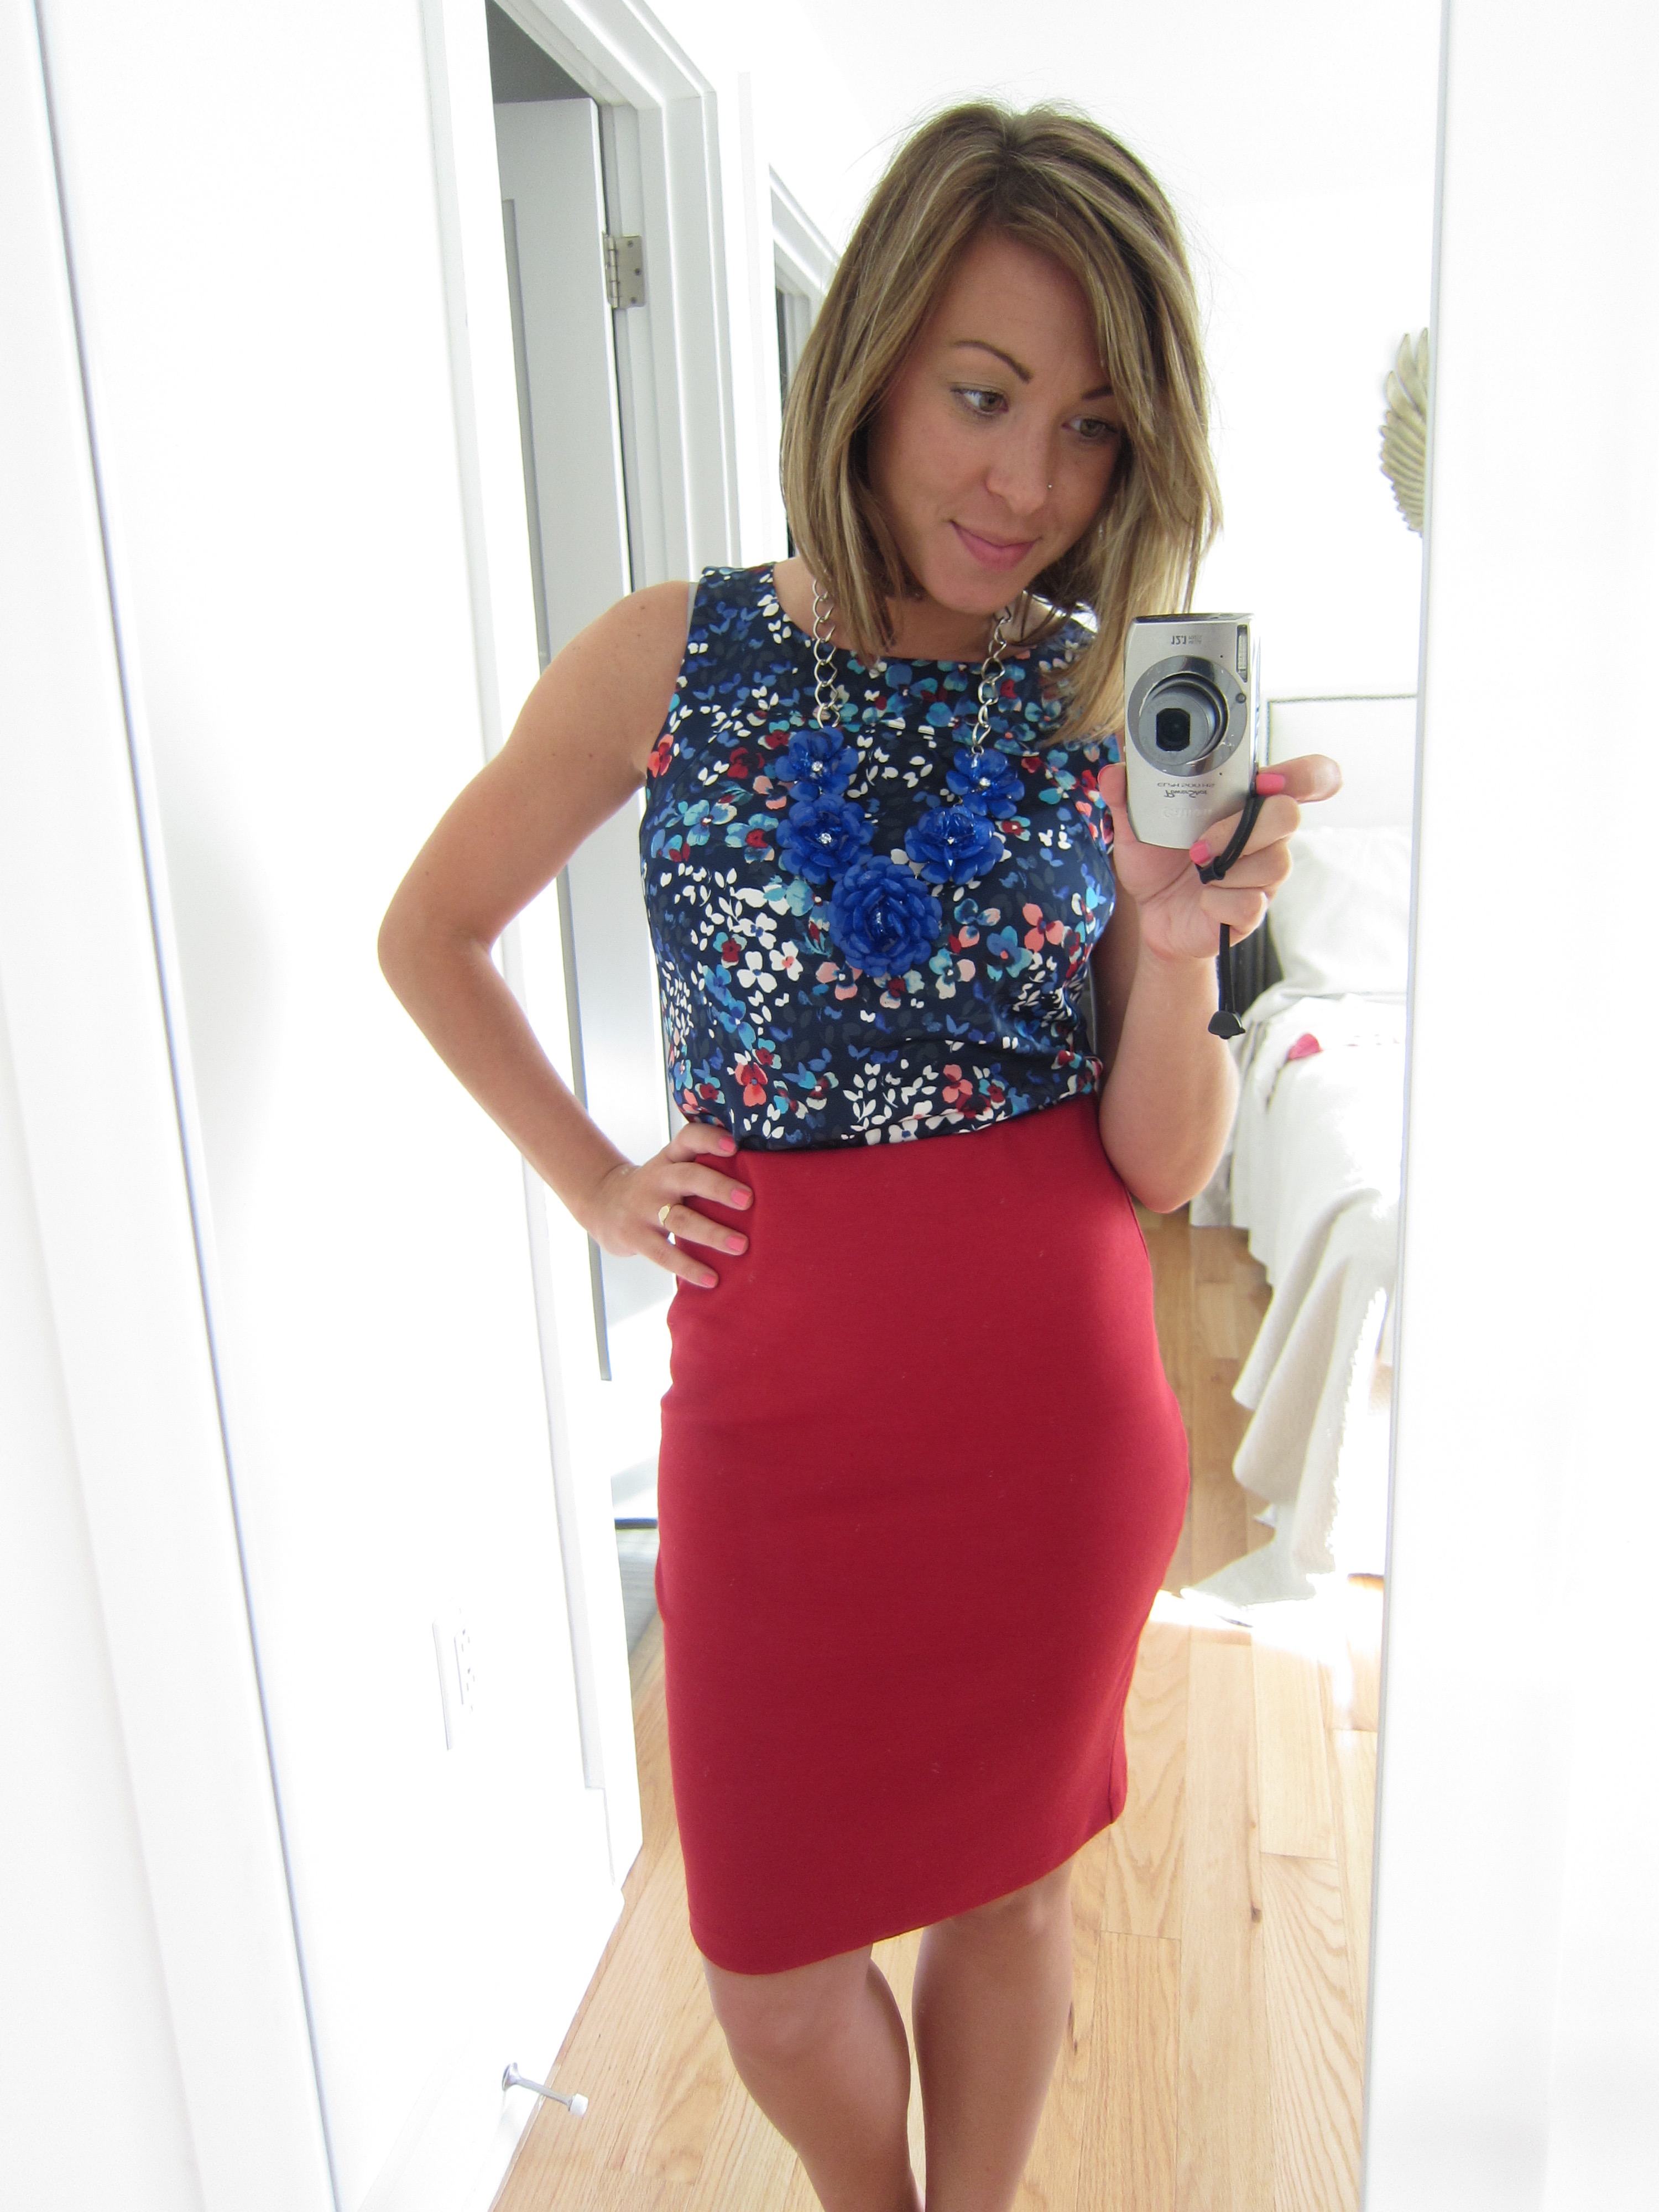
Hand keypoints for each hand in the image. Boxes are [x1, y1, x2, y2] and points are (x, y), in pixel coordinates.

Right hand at [577, 1119, 751, 1289]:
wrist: (602, 1203)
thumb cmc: (656, 1186)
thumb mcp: (671, 1167)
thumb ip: (704, 1167)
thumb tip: (764, 1177)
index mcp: (670, 1158)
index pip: (689, 1139)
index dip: (710, 1139)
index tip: (734, 1145)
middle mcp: (658, 1178)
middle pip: (688, 1177)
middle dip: (718, 1188)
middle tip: (749, 1200)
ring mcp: (644, 1208)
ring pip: (680, 1219)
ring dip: (712, 1233)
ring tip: (741, 1246)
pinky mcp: (635, 1237)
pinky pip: (664, 1254)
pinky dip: (689, 1268)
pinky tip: (712, 1280)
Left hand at [1098, 753, 1342, 964]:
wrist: (1153, 915)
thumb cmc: (1158, 864)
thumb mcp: (1136, 828)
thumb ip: (1127, 797)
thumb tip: (1114, 773)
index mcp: (1246, 804)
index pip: (1307, 778)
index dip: (1303, 774)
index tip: (1268, 780)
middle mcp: (1265, 836)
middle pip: (1289, 815)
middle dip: (1243, 827)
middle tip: (1199, 844)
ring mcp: (1264, 875)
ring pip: (1275, 862)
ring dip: (1226, 869)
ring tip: (1197, 872)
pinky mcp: (1253, 910)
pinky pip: (1251, 902)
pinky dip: (1217, 902)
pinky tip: (1201, 900)